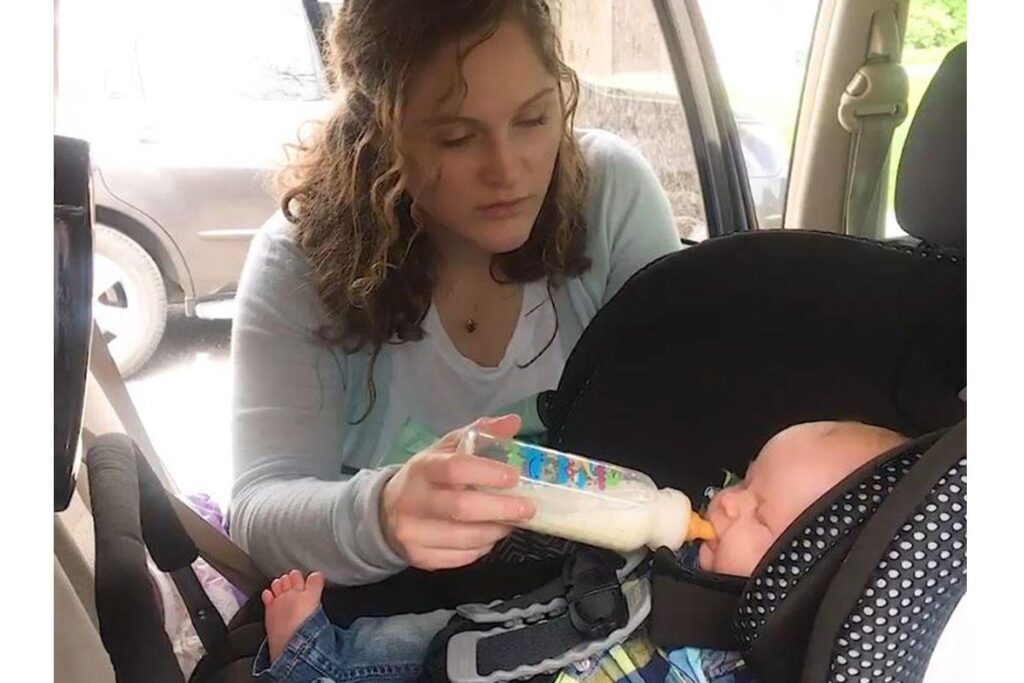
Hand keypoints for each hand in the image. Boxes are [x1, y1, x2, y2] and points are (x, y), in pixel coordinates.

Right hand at [379, 414, 534, 569]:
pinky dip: (483, 547)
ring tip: (510, 520)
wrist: (385, 512)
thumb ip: (480, 433)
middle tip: (527, 508)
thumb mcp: (447, 448)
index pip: (455, 468)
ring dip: (496, 530)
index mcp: (423, 468)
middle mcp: (414, 501)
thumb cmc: (427, 477)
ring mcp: (414, 533)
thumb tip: (513, 422)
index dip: (488, 473)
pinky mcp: (419, 558)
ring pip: (466, 538)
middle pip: (462, 508)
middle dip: (501, 509)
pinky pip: (461, 557)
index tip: (514, 477)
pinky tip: (489, 535)